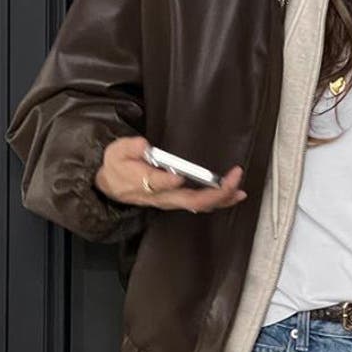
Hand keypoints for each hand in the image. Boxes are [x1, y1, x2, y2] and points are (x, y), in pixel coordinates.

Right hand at [94, 136, 246, 212]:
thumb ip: (130, 147)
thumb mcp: (116, 152)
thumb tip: (144, 145)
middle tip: (232, 179)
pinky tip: (233, 195)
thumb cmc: (118, 167)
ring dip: (222, 199)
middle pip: (190, 200)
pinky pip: (201, 205)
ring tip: (238, 190)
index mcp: (144, 183)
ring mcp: (171, 201)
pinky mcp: (178, 201)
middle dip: (215, 192)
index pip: (159, 185)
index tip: (179, 175)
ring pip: (199, 206)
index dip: (169, 181)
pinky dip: (220, 200)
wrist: (112, 186)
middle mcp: (162, 197)